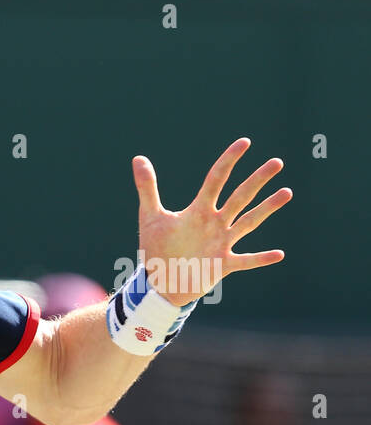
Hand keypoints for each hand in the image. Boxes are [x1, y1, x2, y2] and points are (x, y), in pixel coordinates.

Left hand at [132, 138, 292, 305]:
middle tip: (277, 162)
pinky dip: (260, 258)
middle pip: (239, 197)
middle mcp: (215, 224)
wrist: (160, 282)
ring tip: (286, 192)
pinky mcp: (223, 265)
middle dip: (257, 180)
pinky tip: (279, 254)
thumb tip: (138, 158)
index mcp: (198, 211)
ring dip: (266, 209)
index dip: (228, 161)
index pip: (216, 180)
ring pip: (248, 222)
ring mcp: (221, 244)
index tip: (245, 142)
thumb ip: (147, 188)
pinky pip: (245, 261)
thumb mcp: (150, 217)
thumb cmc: (158, 248)